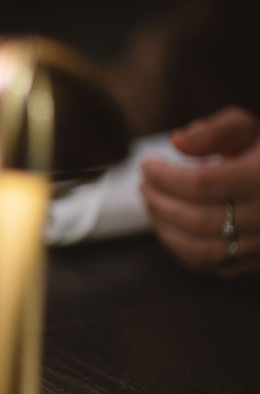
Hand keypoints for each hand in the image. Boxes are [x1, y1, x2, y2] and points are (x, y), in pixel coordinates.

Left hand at [140, 106, 259, 274]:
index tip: (146, 165)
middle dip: (159, 202)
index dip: (164, 176)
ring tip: (152, 203)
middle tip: (144, 185)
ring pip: (201, 250)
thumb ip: (214, 131)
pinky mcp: (255, 261)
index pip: (201, 184)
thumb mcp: (247, 128)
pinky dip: (180, 248)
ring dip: (165, 228)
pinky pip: (210, 265)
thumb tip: (177, 141)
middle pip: (197, 219)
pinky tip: (169, 224)